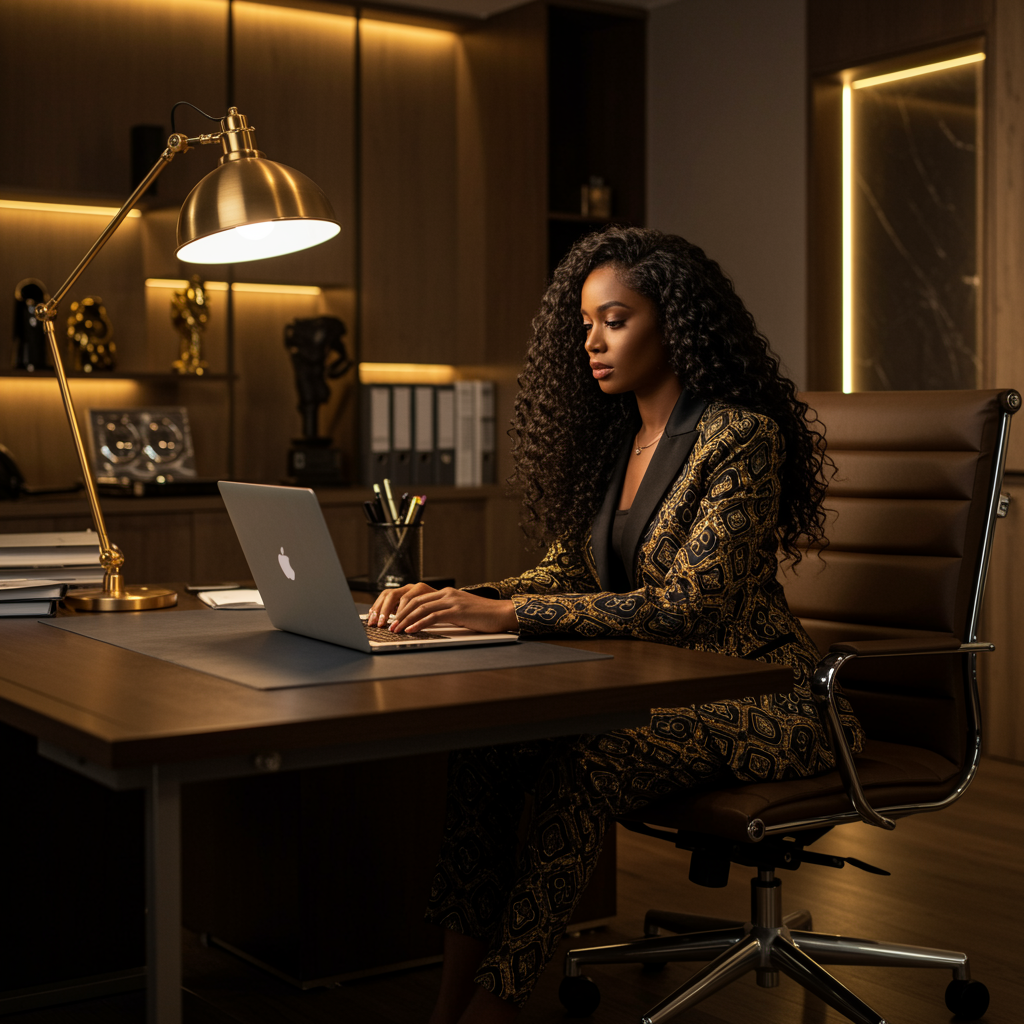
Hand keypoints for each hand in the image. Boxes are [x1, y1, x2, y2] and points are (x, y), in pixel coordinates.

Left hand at [367, 584, 516, 634]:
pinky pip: (433, 616)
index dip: (403, 608)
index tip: (394, 619)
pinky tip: (411, 630)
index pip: (418, 598)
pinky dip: (419, 624)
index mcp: (447, 593)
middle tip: (389, 625)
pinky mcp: (457, 611)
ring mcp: (452, 601)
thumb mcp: (461, 611)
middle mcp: (447, 594)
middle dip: (400, 614)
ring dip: (405, 620)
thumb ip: (447, 612)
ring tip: (396, 630)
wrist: (502, 614)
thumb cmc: (484, 616)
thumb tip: (430, 622)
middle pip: (416, 601)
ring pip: (421, 608)